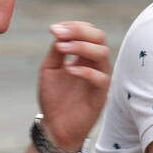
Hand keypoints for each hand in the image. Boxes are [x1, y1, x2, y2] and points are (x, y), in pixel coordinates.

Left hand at [37, 21, 110, 152]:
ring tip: (63, 48)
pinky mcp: (101, 95)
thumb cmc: (54, 98)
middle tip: (59, 34)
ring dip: (82, 46)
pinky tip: (69, 70)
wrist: (55, 126)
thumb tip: (60, 32)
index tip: (54, 29)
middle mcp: (94, 64)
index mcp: (84, 56)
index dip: (73, 26)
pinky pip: (101, 78)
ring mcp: (99, 78)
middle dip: (79, 32)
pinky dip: (86, 70)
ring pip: (102, 54)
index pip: (88, 32)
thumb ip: (56, 51)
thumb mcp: (49, 69)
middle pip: (99, 37)